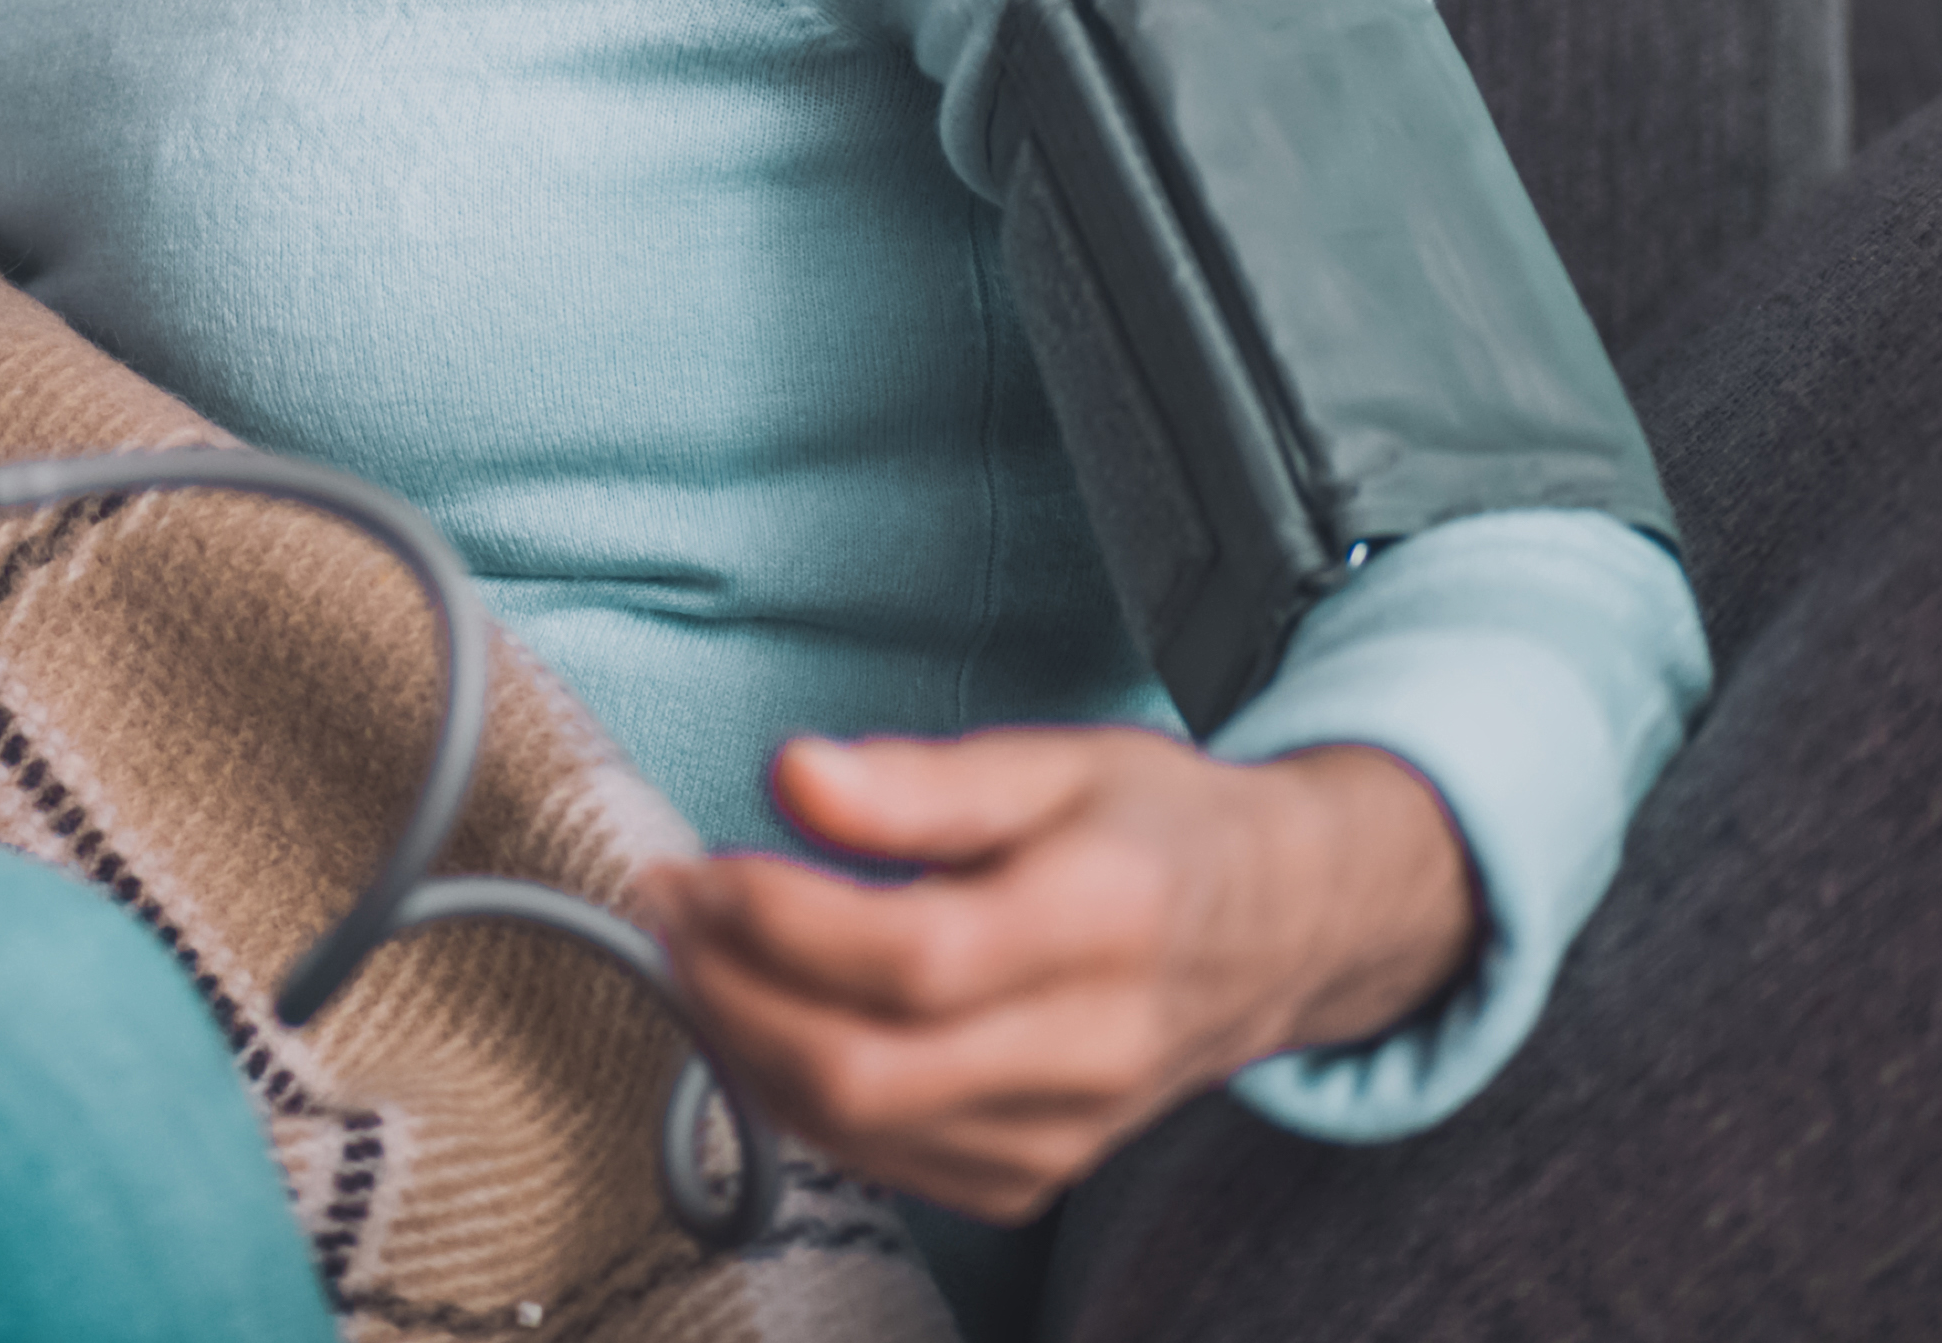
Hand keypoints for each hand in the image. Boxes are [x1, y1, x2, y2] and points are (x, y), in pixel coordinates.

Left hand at [638, 729, 1481, 1220]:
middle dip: (728, 994)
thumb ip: (921, 782)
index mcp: (1104, 923)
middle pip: (864, 1069)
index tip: (691, 867)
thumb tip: (792, 777)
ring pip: (857, 1128)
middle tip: (666, 914)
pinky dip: (797, 1097)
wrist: (1276, 933)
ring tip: (698, 956)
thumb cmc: (1155, 830)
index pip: (907, 956)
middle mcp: (1091, 1050)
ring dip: (741, 1045)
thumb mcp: (1056, 763)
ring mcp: (1066, 1134)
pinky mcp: (1034, 1178)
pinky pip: (883, 1162)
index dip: (772, 919)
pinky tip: (767, 1019)